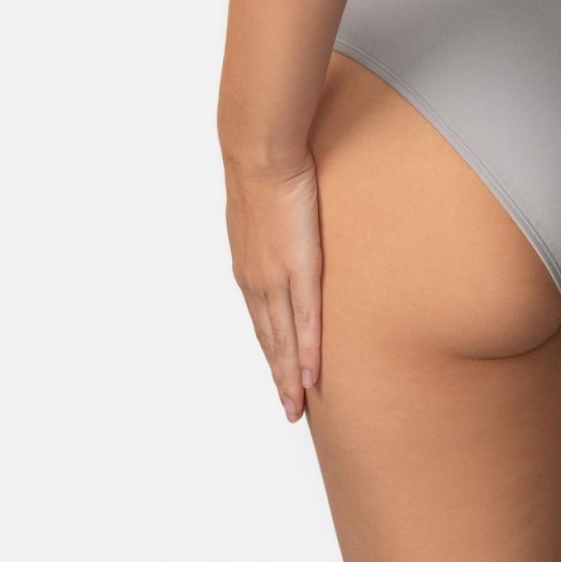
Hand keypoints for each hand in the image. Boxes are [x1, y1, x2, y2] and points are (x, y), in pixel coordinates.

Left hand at [224, 154, 323, 422]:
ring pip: (284, 340)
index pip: (260, 320)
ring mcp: (275, 278)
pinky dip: (307, 351)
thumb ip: (273, 221)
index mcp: (247, 266)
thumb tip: (281, 216)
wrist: (261, 153)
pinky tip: (313, 374)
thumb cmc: (265, 166)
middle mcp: (256, 280)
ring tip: (298, 405)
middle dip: (279, 375)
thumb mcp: (263, 203)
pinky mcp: (298, 269)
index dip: (271, 351)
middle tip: (289, 409)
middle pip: (269, 340)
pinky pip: (304, 321)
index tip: (278, 376)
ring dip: (291, 376)